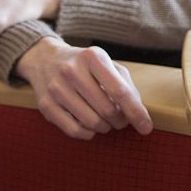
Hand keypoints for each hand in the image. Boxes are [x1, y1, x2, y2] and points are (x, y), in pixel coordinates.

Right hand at [15, 37, 152, 139]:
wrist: (44, 59)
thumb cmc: (83, 65)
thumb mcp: (106, 64)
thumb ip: (125, 85)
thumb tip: (138, 113)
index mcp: (92, 57)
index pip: (119, 91)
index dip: (136, 112)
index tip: (146, 127)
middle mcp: (71, 70)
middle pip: (107, 110)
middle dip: (119, 121)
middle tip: (119, 119)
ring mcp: (56, 88)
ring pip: (92, 123)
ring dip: (104, 127)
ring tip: (104, 121)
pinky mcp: (45, 105)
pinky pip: (74, 131)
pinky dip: (87, 133)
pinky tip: (88, 125)